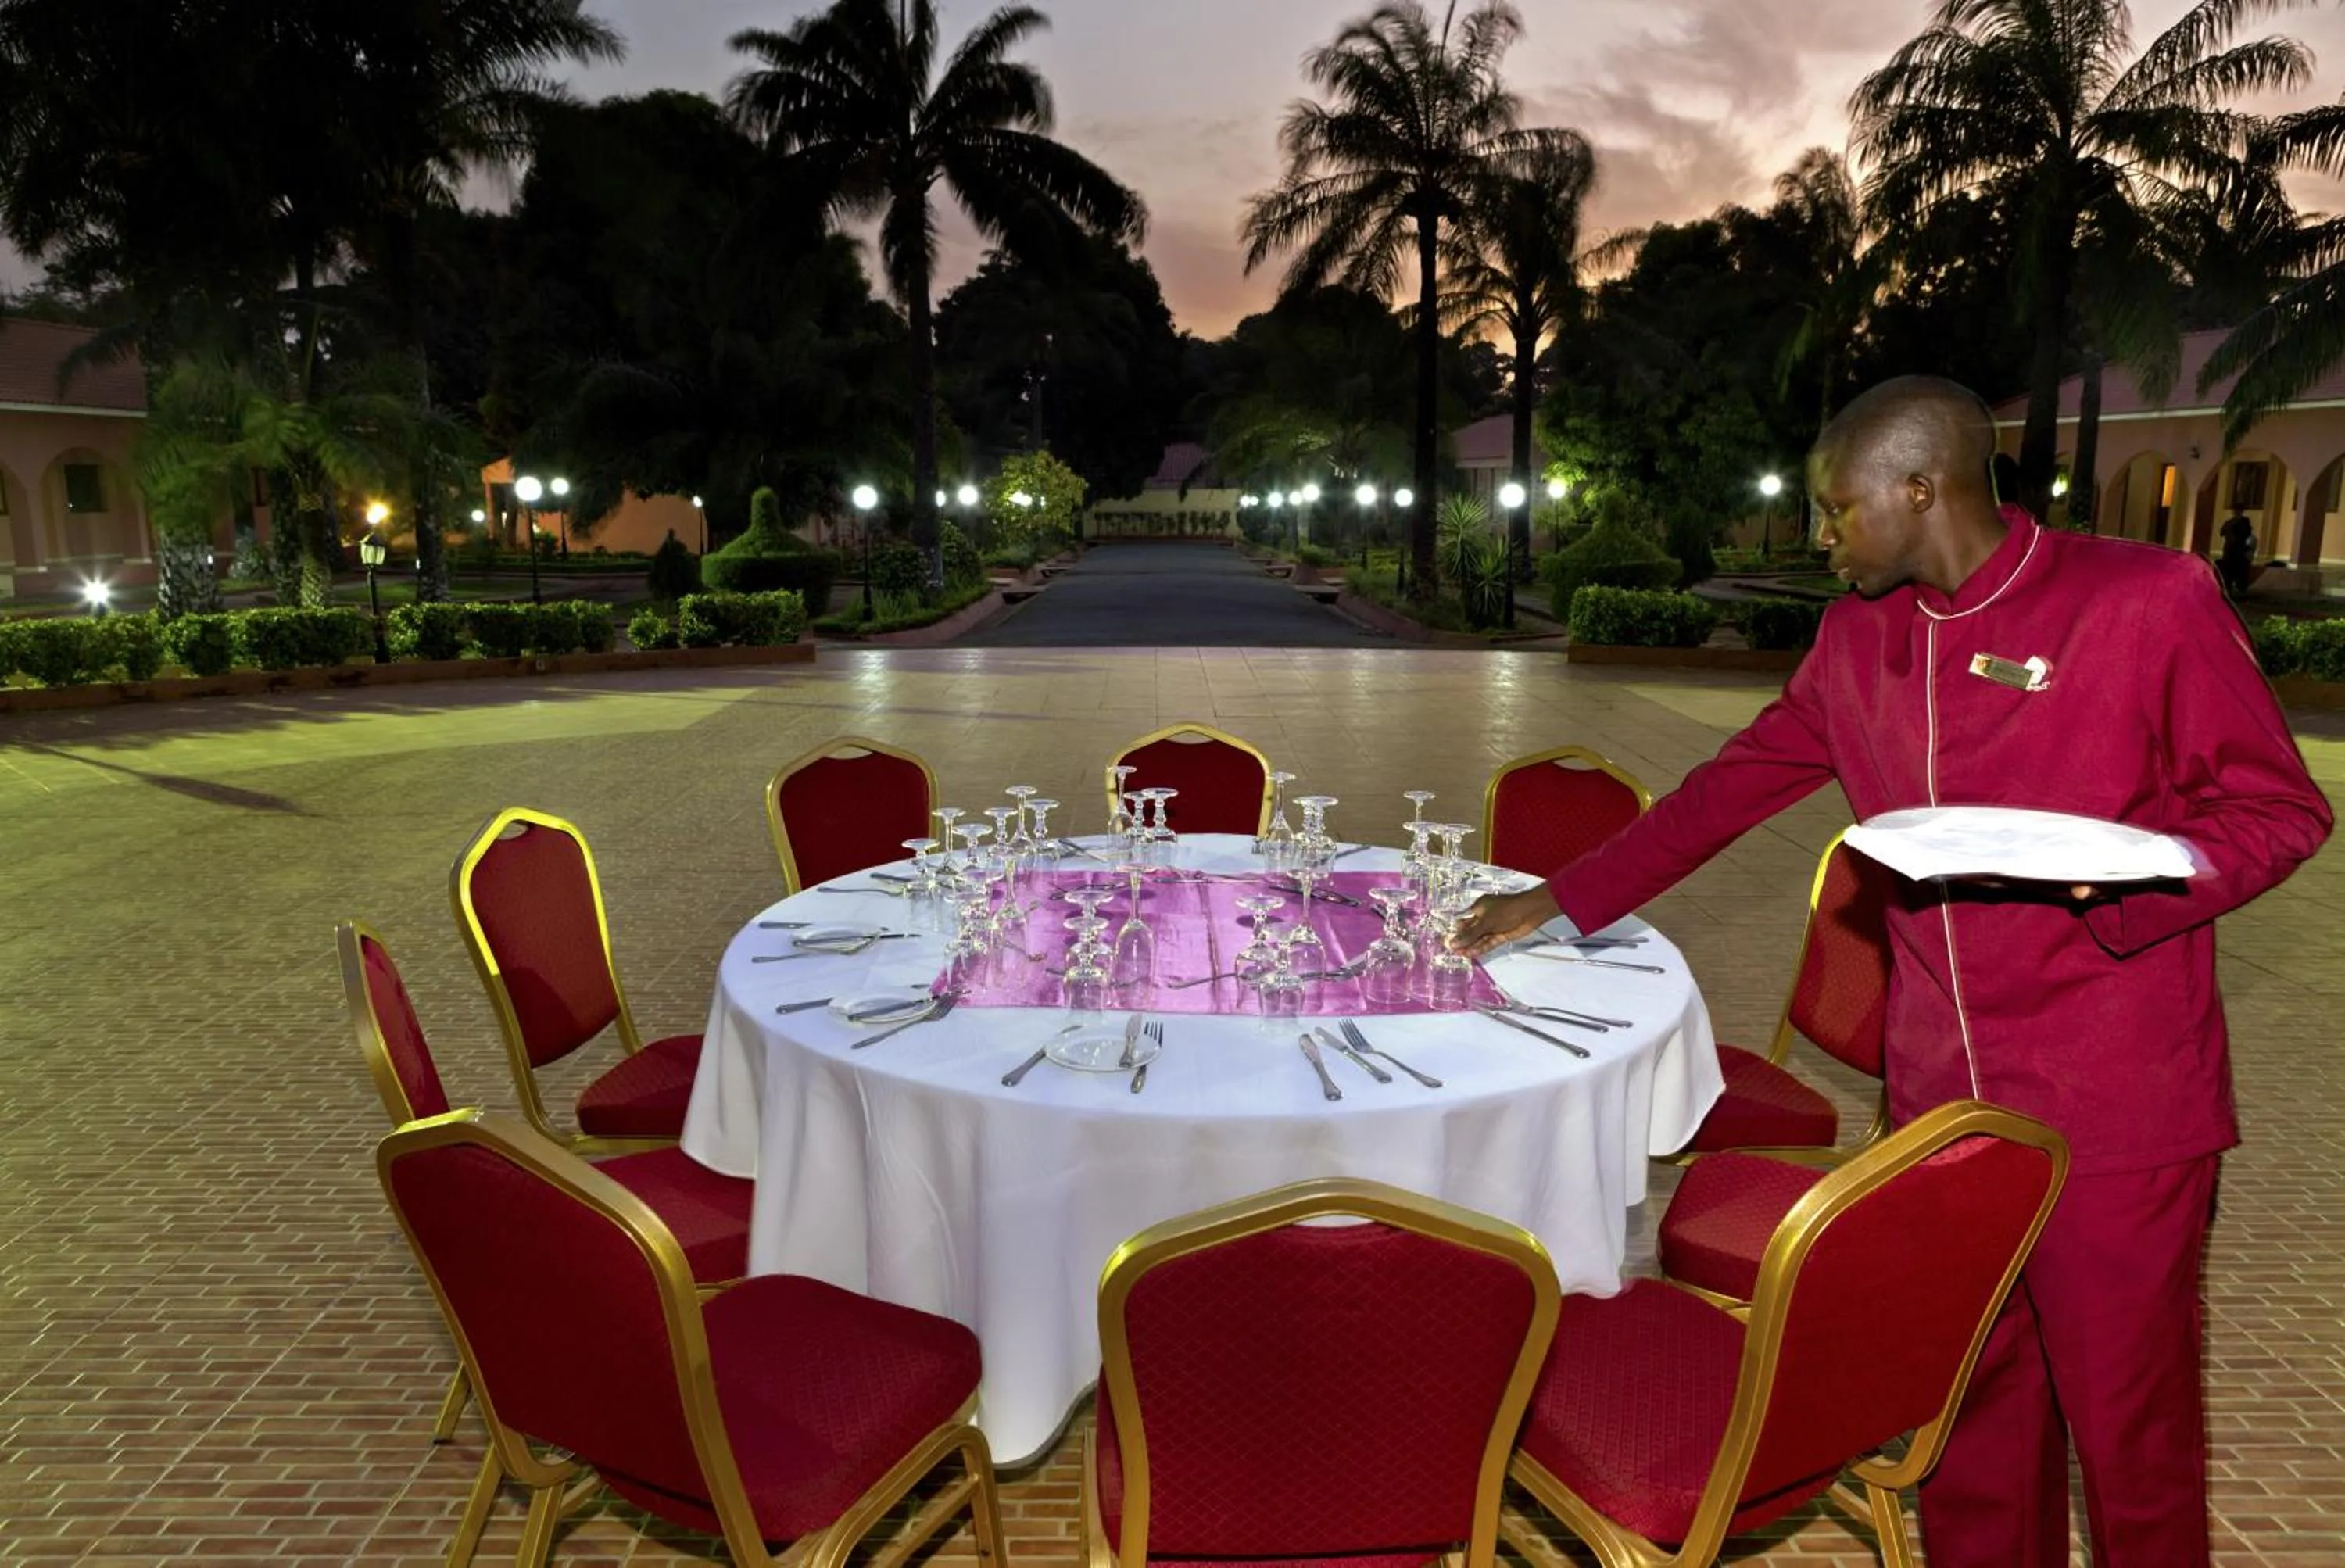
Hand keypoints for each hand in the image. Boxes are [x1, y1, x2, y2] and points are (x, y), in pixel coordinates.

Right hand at [1449, 884, 1563, 958]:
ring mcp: (1493, 927)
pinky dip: (1480, 948)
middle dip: (1462, 941)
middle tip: (1451, 951)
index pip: (1464, 921)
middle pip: (1471, 931)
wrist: (1529, 912)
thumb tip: (1452, 943)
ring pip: (1479, 938)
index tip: (1447, 941)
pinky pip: (1488, 943)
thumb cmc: (1506, 911)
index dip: (1456, 931)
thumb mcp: (1485, 922)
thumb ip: (1469, 935)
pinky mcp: (1500, 936)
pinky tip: (1471, 954)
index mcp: (1479, 908)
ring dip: (1470, 946)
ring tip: (1459, 955)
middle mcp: (1484, 917)